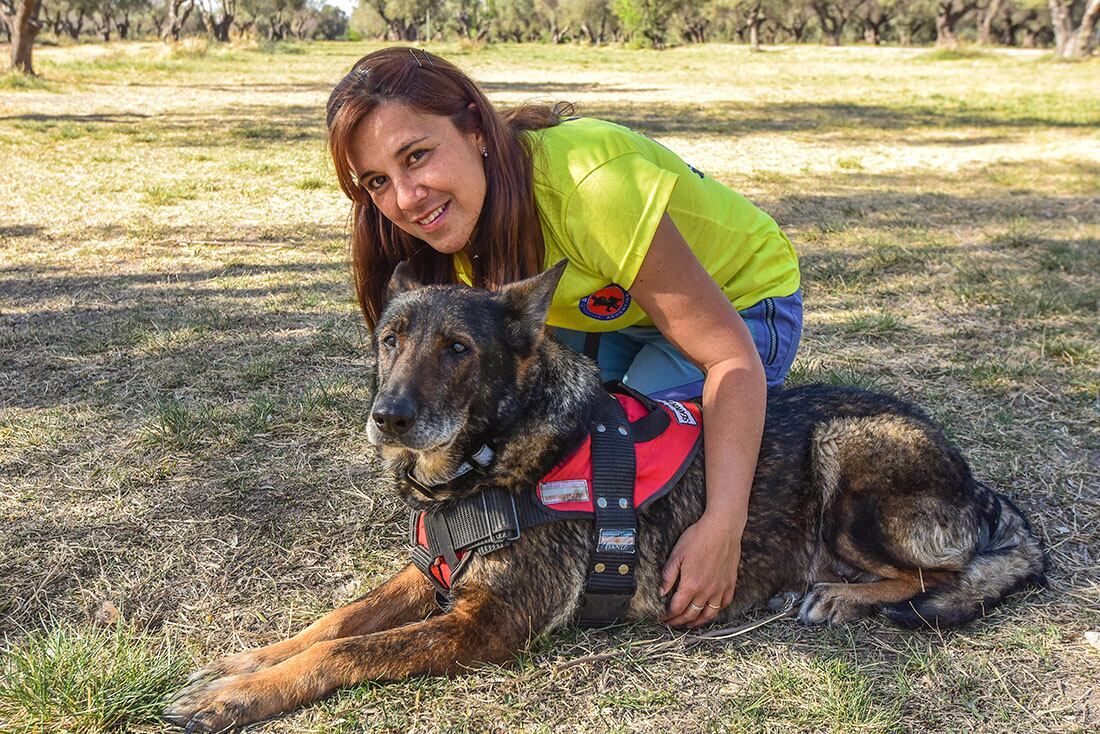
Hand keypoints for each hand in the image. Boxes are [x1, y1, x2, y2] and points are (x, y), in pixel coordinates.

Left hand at [659, 513, 740, 627]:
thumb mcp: (676, 554)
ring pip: (709, 614)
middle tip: (673, 623)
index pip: (677, 608)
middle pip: (691, 614)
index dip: (668, 616)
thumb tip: (661, 592)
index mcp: (691, 585)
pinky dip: (716, 611)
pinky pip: (724, 604)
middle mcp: (706, 591)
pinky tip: (710, 610)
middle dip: (680, 621)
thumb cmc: (698, 538)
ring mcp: (720, 589)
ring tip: (690, 623)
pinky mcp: (730, 584)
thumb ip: (668, 576)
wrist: (722, 528)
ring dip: (698, 621)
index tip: (663, 618)